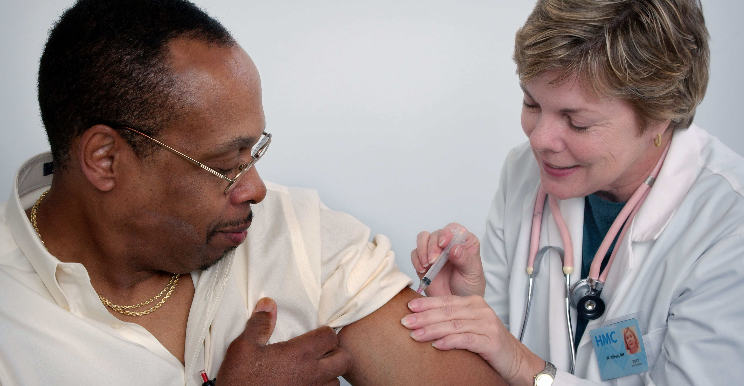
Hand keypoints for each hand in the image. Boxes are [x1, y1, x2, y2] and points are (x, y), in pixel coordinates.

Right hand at [217, 297, 351, 385]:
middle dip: (336, 352)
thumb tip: (268, 304)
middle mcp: (312, 374)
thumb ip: (259, 324)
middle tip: (321, 350)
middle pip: (345, 359)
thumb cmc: (240, 379)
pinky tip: (306, 383)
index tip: (315, 333)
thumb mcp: (243, 347)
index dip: (325, 332)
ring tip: (314, 369)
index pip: (330, 336)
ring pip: (337, 381)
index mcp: (300, 354)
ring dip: (330, 373)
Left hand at [401, 295, 544, 385]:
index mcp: (474, 303)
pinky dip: (450, 342)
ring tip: (416, 335)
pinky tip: (437, 345)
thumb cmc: (487, 342)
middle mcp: (481, 310)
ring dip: (432, 330)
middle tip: (406, 322)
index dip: (426, 303)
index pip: (445, 301)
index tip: (408, 307)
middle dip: (424, 317)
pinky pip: (466, 339)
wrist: (514, 359)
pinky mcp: (491, 341)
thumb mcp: (469, 326)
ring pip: (454, 325)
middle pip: (447, 312)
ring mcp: (487, 325)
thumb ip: (451, 319)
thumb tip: (421, 318)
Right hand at [411, 223, 484, 296]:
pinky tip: (422, 269)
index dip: (447, 233)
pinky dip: (416, 260)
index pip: (454, 229)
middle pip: (436, 234)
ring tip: (426, 264)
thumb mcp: (472, 274)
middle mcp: (449, 244)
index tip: (443, 244)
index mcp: (465, 242)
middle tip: (433, 260)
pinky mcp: (423, 261)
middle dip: (433, 246)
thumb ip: (465, 260)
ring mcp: (435, 252)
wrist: (456, 305)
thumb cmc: (469, 287)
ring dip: (422, 249)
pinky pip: (415, 253)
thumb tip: (455, 248)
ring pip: (423, 239)